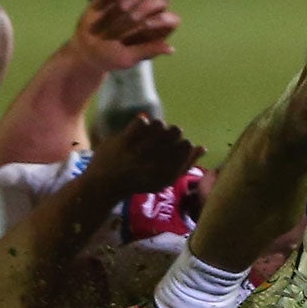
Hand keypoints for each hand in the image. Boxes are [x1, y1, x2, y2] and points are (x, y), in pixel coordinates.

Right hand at [71, 0, 179, 73]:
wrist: (86, 45)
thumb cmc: (109, 57)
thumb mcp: (127, 58)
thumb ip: (148, 51)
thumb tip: (171, 49)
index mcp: (158, 32)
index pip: (172, 19)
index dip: (163, 19)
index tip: (146, 24)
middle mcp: (153, 14)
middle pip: (162, 0)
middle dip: (147, 7)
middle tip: (131, 17)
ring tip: (121, 8)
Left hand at [88, 115, 203, 199]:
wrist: (104, 186)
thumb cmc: (138, 182)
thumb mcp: (165, 179)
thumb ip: (185, 164)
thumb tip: (202, 147)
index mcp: (167, 172)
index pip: (187, 145)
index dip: (180, 143)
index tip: (170, 149)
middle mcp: (156, 162)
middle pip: (175, 130)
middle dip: (169, 133)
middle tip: (157, 141)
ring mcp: (139, 151)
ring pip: (159, 123)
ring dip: (155, 127)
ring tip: (147, 136)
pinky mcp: (124, 142)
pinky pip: (141, 121)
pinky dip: (141, 122)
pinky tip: (136, 131)